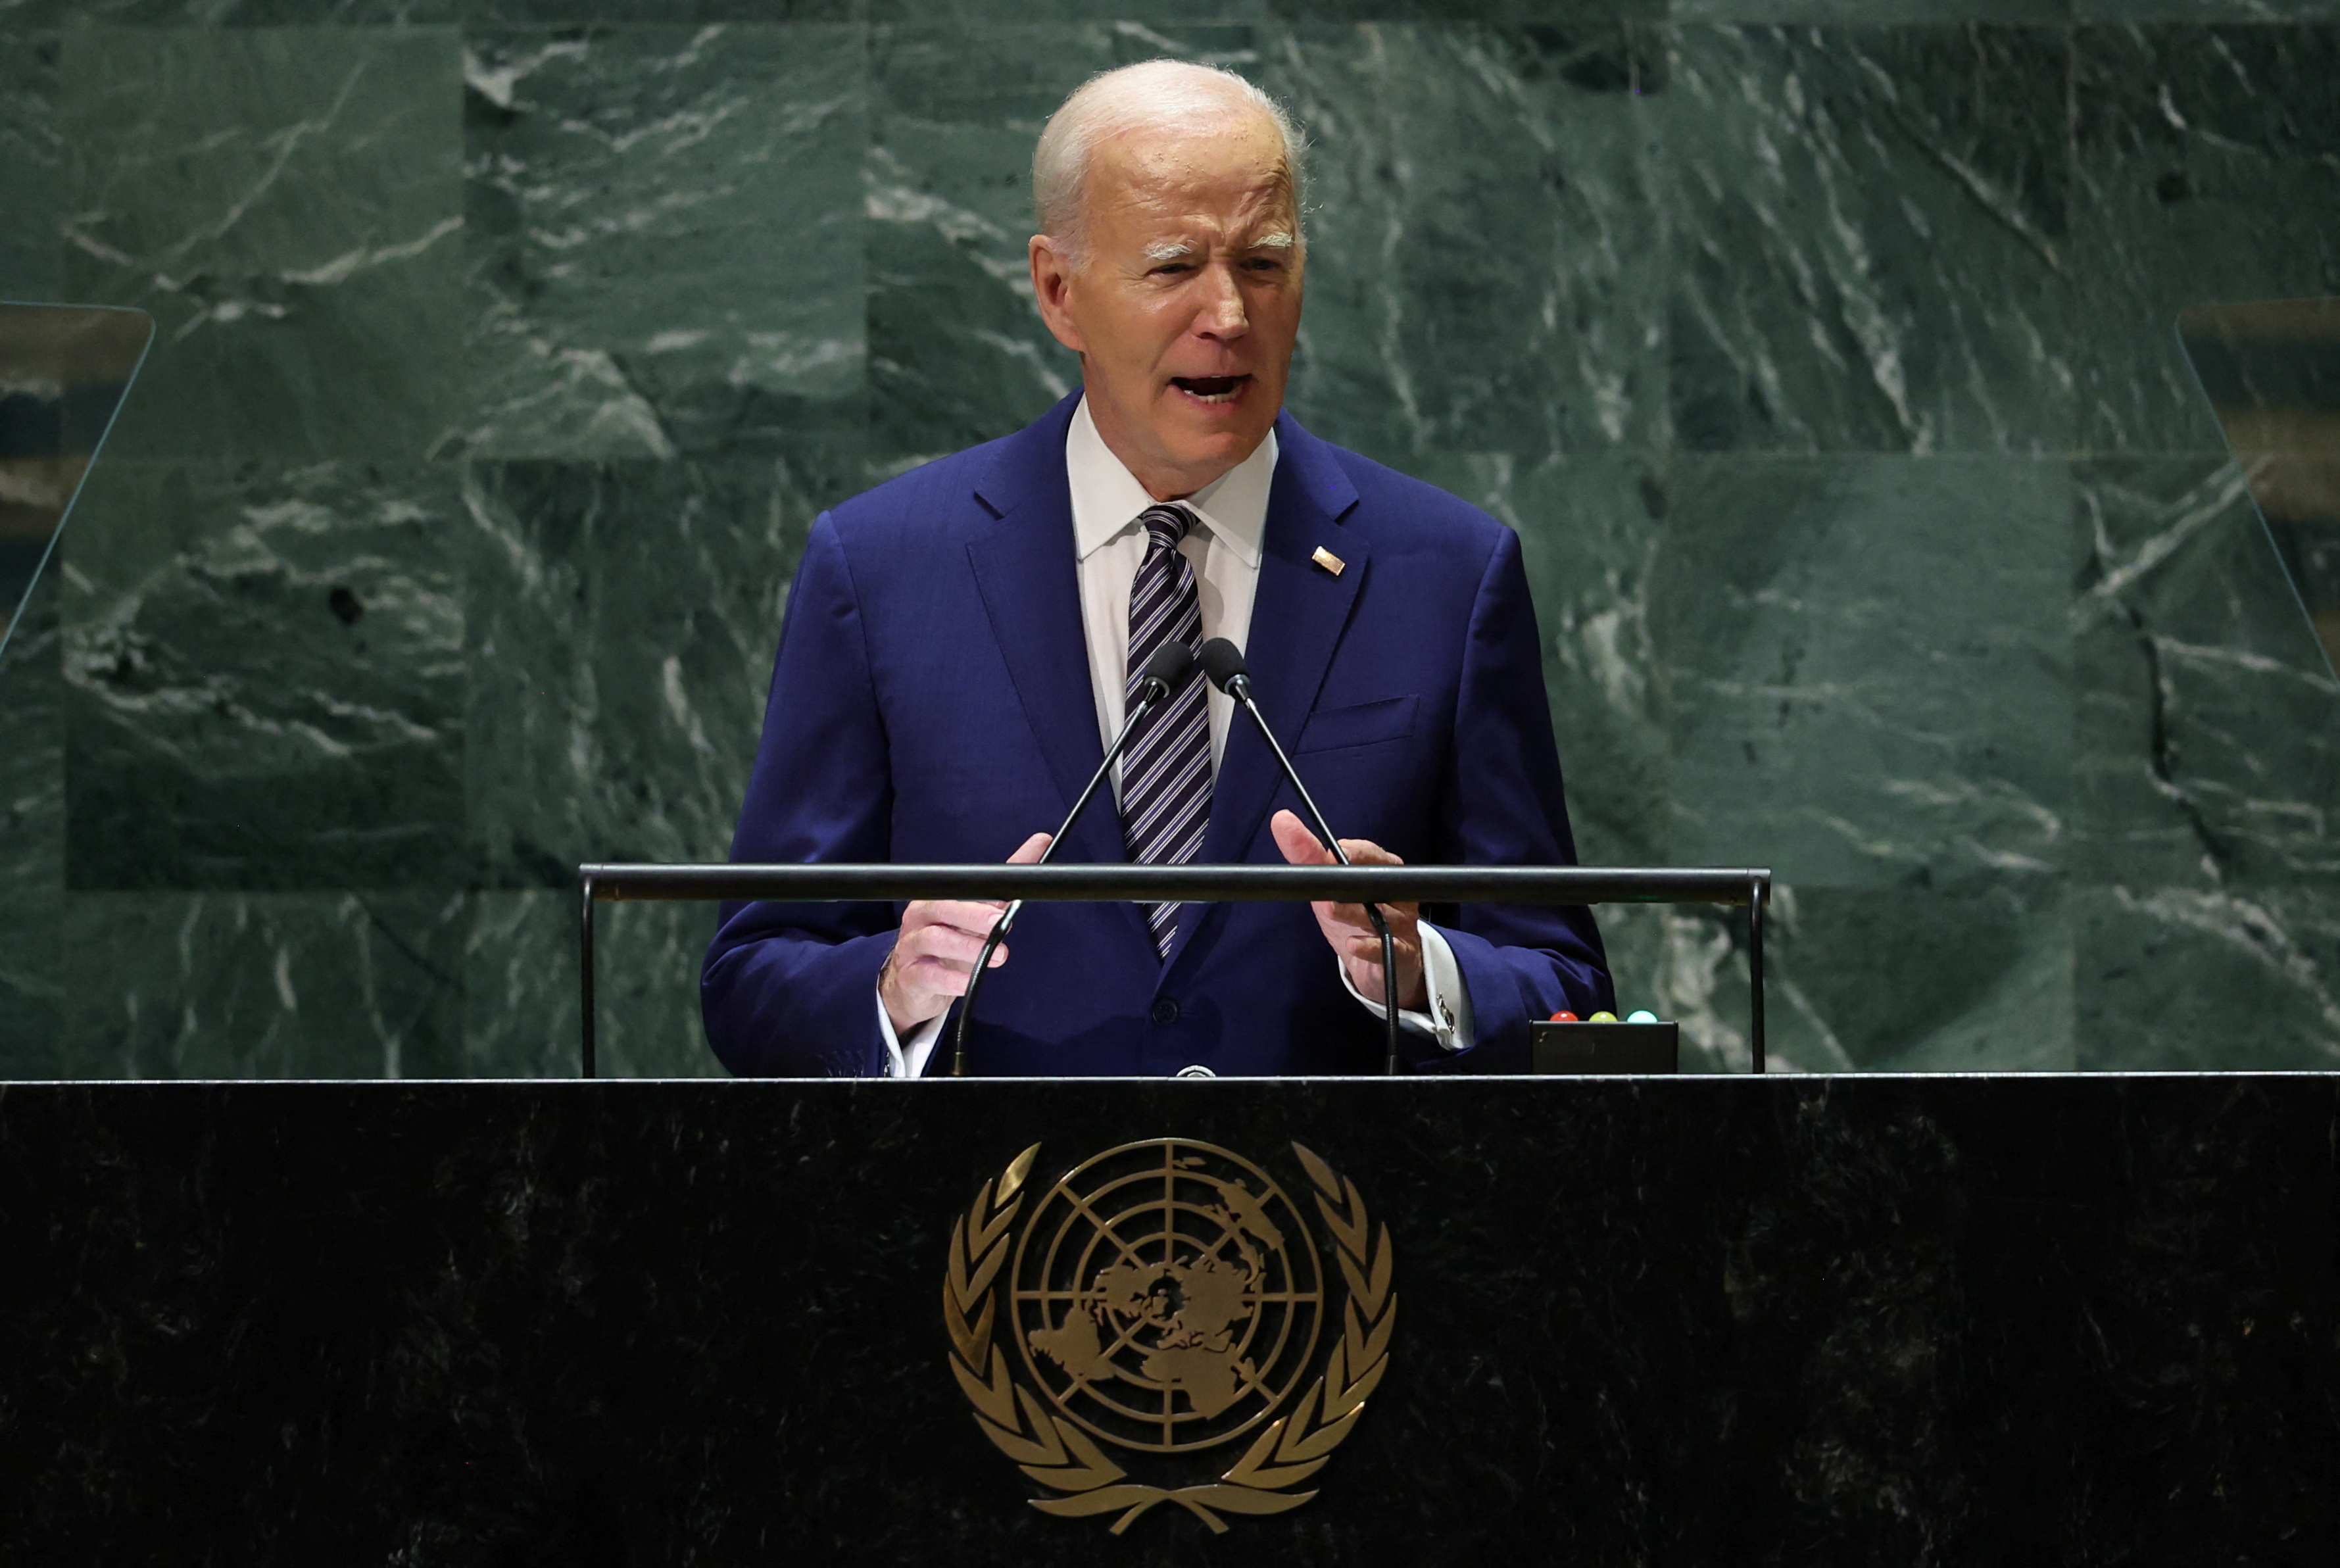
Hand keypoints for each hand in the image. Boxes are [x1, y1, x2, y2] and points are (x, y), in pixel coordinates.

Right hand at [880, 831, 1050, 1036]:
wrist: (913, 986)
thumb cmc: (947, 947)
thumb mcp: (973, 919)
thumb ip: (1003, 889)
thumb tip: (1040, 844)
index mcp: (935, 898)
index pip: (959, 886)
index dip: (983, 885)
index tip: (1011, 891)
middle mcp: (920, 918)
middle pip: (942, 907)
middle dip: (973, 914)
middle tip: (1000, 924)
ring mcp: (911, 947)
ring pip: (936, 939)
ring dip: (969, 947)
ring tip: (999, 956)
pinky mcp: (911, 977)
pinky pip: (930, 975)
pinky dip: (952, 979)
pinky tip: (970, 981)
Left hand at [1270, 809, 1426, 1011]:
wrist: (1380, 965)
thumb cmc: (1353, 918)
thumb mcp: (1328, 889)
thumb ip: (1308, 858)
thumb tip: (1282, 821)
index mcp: (1382, 871)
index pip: (1371, 854)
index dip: (1353, 852)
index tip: (1332, 852)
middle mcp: (1396, 893)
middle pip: (1378, 883)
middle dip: (1353, 882)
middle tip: (1328, 884)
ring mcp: (1402, 923)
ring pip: (1382, 916)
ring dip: (1354, 913)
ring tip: (1331, 909)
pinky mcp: (1403, 953)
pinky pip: (1389, 948)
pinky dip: (1370, 947)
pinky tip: (1352, 945)